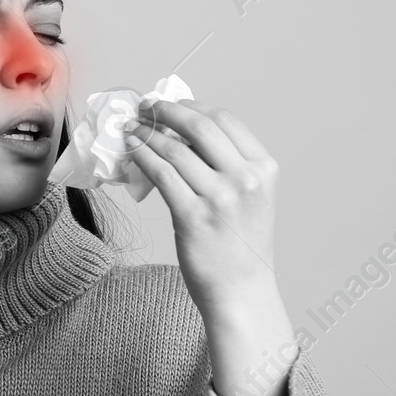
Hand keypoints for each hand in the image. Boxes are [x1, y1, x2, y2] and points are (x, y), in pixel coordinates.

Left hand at [124, 97, 279, 314]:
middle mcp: (245, 179)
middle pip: (199, 125)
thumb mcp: (250, 198)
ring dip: (147, 133)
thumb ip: (227, 166)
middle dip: (166, 111)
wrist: (241, 292)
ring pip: (174, 149)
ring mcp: (220, 198)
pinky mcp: (192, 217)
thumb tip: (180, 133)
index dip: (192, 105)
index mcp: (263, 169)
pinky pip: (161, 174)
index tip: (171, 103)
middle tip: (145, 108)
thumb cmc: (240, 247)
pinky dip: (142, 156)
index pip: (225, 120)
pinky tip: (131, 151)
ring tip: (131, 129)